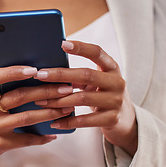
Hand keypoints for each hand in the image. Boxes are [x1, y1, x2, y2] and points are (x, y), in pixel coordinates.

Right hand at [0, 66, 74, 166]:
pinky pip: (25, 140)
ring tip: (66, 108)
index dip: (14, 72)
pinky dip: (41, 137)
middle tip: (66, 88)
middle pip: (19, 97)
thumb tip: (34, 74)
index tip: (35, 70)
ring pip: (26, 118)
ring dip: (49, 112)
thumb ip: (1, 88)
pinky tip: (54, 133)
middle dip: (46, 91)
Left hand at [35, 41, 137, 155]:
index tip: (62, 43)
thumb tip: (49, 70)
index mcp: (112, 68)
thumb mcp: (97, 82)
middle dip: (60, 75)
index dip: (81, 47)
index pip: (97, 53)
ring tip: (41, 101)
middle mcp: (117, 82)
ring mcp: (116, 101)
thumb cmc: (103, 96)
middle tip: (40, 75)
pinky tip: (54, 123)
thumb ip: (80, 75)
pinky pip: (85, 121)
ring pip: (83, 98)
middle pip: (86, 75)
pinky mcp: (112, 119)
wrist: (125, 120)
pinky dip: (68, 121)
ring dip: (59, 100)